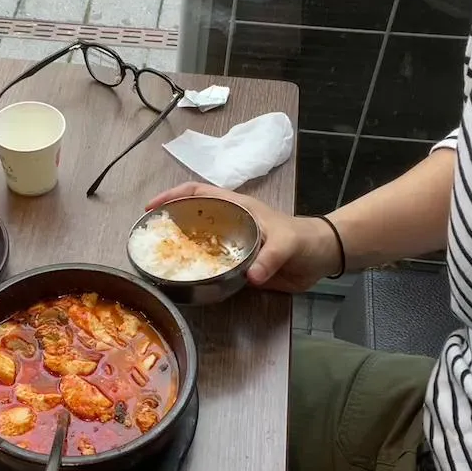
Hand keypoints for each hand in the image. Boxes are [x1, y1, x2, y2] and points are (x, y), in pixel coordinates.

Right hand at [145, 183, 339, 292]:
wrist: (323, 257)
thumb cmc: (304, 240)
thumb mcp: (287, 244)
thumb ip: (270, 258)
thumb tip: (252, 276)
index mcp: (237, 207)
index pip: (197, 192)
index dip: (172, 195)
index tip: (152, 207)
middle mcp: (230, 222)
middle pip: (191, 215)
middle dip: (168, 221)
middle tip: (148, 236)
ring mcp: (233, 242)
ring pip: (199, 240)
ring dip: (180, 245)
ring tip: (159, 258)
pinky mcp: (238, 262)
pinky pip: (211, 262)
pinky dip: (196, 267)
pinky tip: (186, 278)